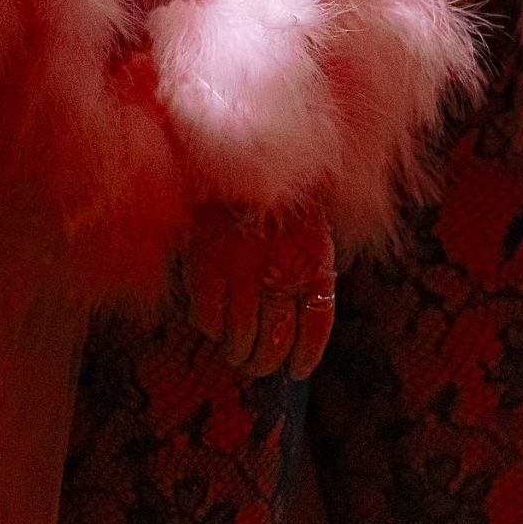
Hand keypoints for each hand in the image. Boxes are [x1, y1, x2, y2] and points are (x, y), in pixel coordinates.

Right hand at [179, 200, 335, 380]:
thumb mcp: (309, 229)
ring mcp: (242, 273)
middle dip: (265, 362)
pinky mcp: (206, 268)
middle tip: (257, 364)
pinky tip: (214, 322)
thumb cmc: (273, 197)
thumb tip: (301, 322)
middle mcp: (280, 274)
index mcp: (313, 263)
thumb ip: (308, 271)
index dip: (306, 356)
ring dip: (238, 352)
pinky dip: (210, 328)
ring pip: (240, 340)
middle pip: (274, 344)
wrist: (233, 155)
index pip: (316, 327)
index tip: (297, 368)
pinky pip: (208, 320)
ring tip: (236, 351)